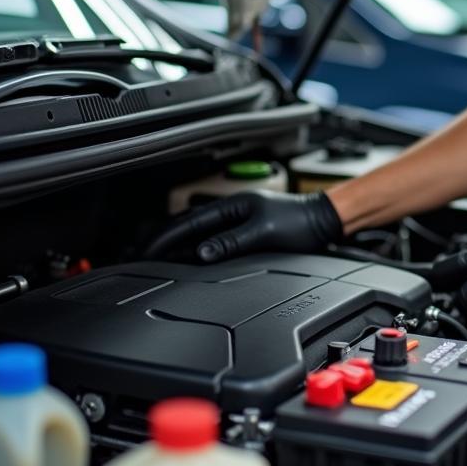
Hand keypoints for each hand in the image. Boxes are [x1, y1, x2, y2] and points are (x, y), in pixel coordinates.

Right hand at [146, 190, 342, 262]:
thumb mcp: (264, 232)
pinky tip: (192, 259)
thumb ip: (232, 242)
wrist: (324, 221)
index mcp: (232, 205)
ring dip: (179, 245)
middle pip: (188, 227)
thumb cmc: (300, 222)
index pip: (189, 223)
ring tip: (158, 260)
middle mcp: (232, 211)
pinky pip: (214, 240)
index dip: (165, 238)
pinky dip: (198, 249)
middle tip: (142, 256)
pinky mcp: (247, 232)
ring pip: (200, 233)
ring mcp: (238, 221)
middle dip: (164, 240)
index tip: (146, 251)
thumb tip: (202, 252)